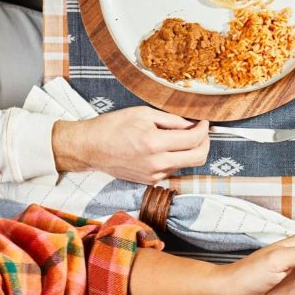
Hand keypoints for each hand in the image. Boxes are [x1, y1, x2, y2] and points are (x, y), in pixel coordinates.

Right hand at [52, 107, 209, 182]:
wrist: (89, 148)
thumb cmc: (112, 127)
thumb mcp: (142, 114)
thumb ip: (171, 120)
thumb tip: (191, 124)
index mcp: (155, 143)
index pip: (193, 140)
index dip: (204, 130)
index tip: (204, 122)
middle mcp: (157, 163)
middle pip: (198, 158)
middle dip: (205, 143)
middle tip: (202, 132)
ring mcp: (154, 175)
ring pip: (186, 164)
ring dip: (190, 151)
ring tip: (182, 137)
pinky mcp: (150, 181)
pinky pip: (172, 169)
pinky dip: (176, 158)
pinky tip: (168, 148)